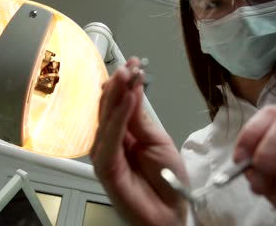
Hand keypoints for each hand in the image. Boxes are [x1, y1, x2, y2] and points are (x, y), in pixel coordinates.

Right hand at [91, 57, 187, 225]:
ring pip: (106, 119)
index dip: (125, 84)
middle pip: (109, 108)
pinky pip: (110, 138)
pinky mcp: (105, 167)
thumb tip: (132, 90)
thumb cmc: (167, 180)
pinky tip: (128, 98)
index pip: (119, 105)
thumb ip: (140, 119)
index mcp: (124, 134)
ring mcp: (106, 153)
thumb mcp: (158, 141)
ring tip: (127, 74)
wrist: (170, 212)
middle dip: (118, 84)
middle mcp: (112, 141)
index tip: (134, 64)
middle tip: (128, 65)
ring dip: (116, 95)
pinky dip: (119, 117)